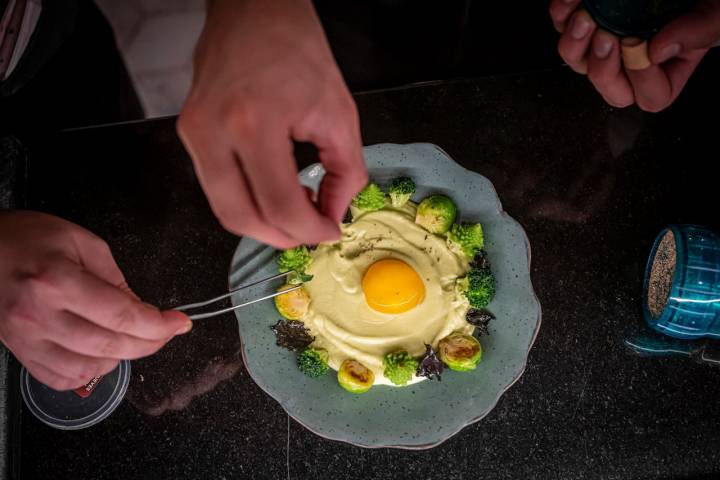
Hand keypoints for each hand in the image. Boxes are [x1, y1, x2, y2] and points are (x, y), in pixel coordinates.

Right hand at [0, 211, 190, 390]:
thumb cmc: (25, 238)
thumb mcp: (80, 242)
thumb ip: (115, 278)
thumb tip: (142, 310)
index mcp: (58, 281)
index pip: (122, 315)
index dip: (158, 325)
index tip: (179, 323)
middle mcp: (39, 315)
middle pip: (111, 346)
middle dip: (149, 343)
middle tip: (164, 332)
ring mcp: (25, 339)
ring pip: (88, 369)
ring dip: (120, 359)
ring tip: (129, 339)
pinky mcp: (18, 351)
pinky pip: (60, 378)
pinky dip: (88, 373)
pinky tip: (99, 354)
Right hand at [178, 0, 366, 248]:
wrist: (253, 9)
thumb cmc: (296, 48)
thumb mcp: (339, 111)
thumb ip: (345, 172)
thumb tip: (334, 214)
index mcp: (255, 121)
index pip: (279, 205)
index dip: (309, 230)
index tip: (328, 231)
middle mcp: (214, 130)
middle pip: (241, 218)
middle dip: (281, 237)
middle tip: (310, 233)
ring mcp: (194, 132)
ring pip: (222, 209)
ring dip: (261, 224)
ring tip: (294, 213)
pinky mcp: (188, 131)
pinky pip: (214, 186)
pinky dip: (245, 201)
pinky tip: (271, 193)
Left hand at [550, 0, 719, 110]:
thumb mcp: (715, 13)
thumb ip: (698, 31)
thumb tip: (657, 51)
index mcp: (667, 70)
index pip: (650, 96)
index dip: (641, 77)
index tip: (640, 43)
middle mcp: (632, 64)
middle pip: (607, 86)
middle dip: (601, 67)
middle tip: (606, 37)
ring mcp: (606, 44)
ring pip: (577, 61)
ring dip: (574, 43)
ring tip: (584, 18)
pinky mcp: (587, 23)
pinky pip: (564, 27)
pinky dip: (563, 14)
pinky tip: (572, 0)